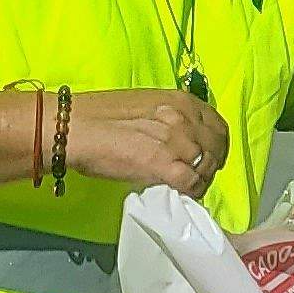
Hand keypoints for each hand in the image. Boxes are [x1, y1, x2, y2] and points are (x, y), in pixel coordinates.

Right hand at [66, 88, 230, 195]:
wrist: (76, 127)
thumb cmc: (101, 114)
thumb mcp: (148, 105)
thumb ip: (172, 118)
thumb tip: (184, 135)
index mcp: (182, 100)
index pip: (217, 124)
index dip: (217, 142)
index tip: (210, 153)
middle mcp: (185, 119)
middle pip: (216, 146)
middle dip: (212, 161)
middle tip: (201, 173)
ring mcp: (177, 142)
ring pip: (206, 166)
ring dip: (201, 177)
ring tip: (189, 184)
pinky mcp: (164, 165)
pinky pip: (192, 183)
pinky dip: (191, 190)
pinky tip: (183, 192)